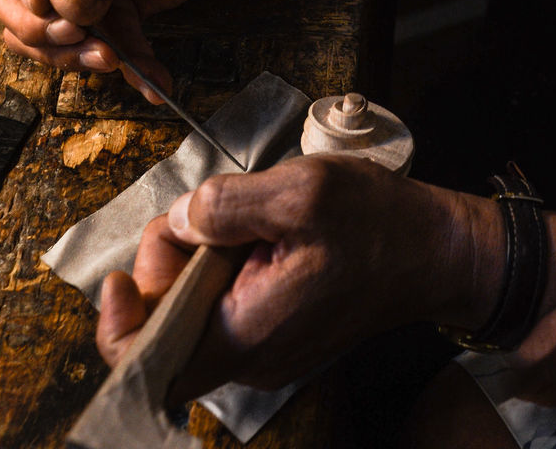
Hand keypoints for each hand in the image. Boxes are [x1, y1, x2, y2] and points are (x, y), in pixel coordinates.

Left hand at [97, 154, 503, 398]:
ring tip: (246, 215)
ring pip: (195, 306)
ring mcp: (264, 348)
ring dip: (201, 256)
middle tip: (209, 212)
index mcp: (246, 335)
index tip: (120, 274)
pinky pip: (225, 301)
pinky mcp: (277, 329)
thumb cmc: (378, 223)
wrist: (437, 250)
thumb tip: (180, 219)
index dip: (118, 322)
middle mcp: (249, 357)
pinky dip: (225, 263)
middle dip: (170, 261)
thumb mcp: (302, 192)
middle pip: (166, 321)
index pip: (147, 363)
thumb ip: (228, 204)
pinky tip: (258, 231)